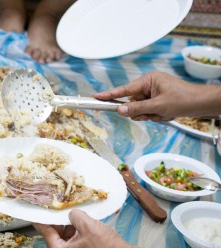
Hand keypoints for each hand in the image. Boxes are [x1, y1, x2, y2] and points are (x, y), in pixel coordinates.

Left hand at [33, 210, 128, 247]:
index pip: (47, 233)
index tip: (37, 213)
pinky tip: (82, 225)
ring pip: (66, 241)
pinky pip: (74, 246)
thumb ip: (74, 216)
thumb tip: (71, 214)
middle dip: (59, 224)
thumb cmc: (105, 245)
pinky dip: (76, 235)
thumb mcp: (87, 224)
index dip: (43, 221)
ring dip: (69, 229)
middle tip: (59, 210)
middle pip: (56, 237)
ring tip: (74, 216)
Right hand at [94, 71, 212, 120]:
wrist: (201, 103)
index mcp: (148, 80)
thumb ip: (136, 108)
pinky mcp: (157, 100)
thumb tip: (120, 110)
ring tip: (163, 113)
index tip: (96, 97)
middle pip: (132, 102)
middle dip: (142, 111)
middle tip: (153, 114)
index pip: (124, 89)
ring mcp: (153, 93)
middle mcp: (149, 85)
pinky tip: (166, 114)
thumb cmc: (183, 99)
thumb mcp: (158, 106)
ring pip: (140, 109)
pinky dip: (155, 115)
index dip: (109, 95)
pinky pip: (148, 111)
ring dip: (150, 115)